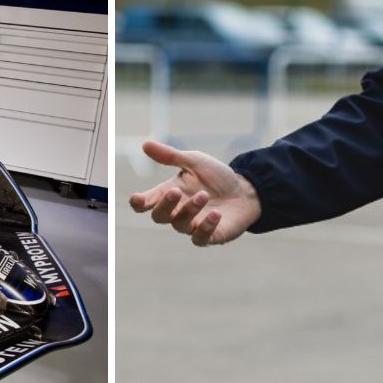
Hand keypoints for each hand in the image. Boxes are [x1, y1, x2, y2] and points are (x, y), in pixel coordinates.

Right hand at [127, 140, 261, 246]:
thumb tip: (145, 144)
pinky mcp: (210, 236)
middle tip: (176, 191)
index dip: (139, 203)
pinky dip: (206, 227)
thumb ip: (171, 156)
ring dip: (190, 209)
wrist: (245, 190)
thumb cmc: (216, 176)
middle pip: (159, 216)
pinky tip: (215, 214)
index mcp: (169, 193)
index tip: (137, 199)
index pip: (147, 203)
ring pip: (180, 225)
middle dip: (165, 205)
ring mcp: (192, 226)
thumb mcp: (194, 161)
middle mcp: (177, 212)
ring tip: (204, 195)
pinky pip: (200, 238)